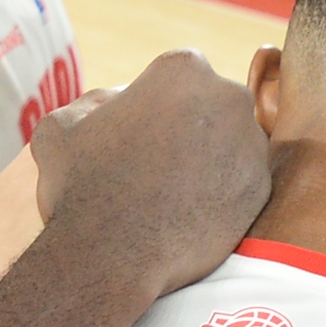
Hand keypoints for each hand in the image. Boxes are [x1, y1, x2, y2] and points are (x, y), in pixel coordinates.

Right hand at [28, 51, 270, 299]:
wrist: (111, 258)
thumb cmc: (81, 185)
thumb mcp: (62, 125)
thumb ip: (96, 101)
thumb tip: (119, 101)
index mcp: (183, 69)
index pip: (174, 78)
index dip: (152, 105)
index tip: (138, 133)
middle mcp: (230, 96)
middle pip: (209, 106)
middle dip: (188, 128)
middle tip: (156, 164)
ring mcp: (252, 144)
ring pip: (230, 143)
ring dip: (208, 160)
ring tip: (171, 193)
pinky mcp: (263, 189)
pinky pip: (242, 183)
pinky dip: (222, 195)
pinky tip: (189, 214)